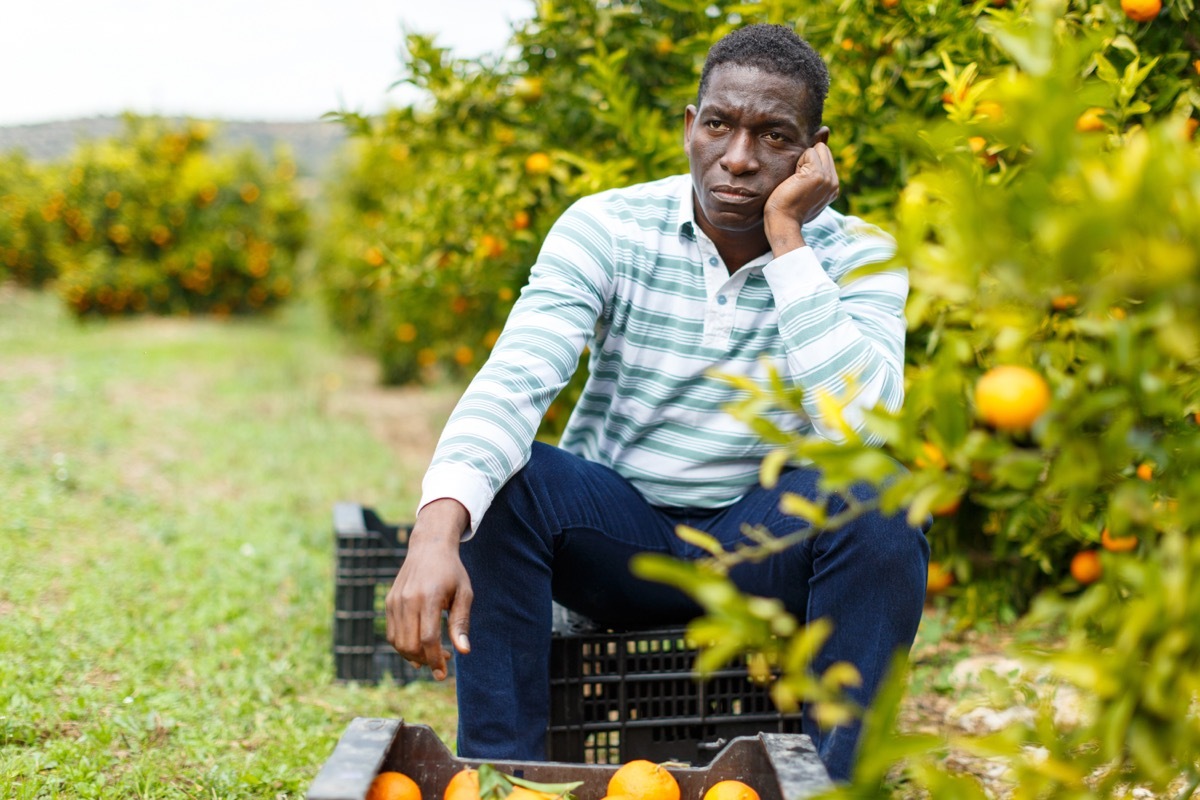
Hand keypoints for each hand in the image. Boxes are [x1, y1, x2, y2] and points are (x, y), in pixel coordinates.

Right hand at [384, 498, 472, 680]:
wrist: (428, 548)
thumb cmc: (452, 572)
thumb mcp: (465, 593)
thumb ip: (461, 622)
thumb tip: (464, 651)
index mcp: (429, 597)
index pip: (428, 638)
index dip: (435, 659)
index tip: (443, 673)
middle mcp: (408, 600)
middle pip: (410, 644)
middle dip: (426, 660)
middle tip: (443, 662)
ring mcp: (395, 601)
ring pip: (398, 642)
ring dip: (414, 656)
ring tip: (432, 655)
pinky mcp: (389, 602)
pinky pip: (392, 633)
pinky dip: (403, 646)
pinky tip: (418, 648)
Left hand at [763, 142, 839, 257]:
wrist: (782, 224)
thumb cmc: (787, 212)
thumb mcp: (806, 196)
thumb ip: (813, 183)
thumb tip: (805, 168)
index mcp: (832, 188)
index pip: (825, 158)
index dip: (809, 164)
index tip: (800, 184)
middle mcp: (834, 183)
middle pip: (823, 150)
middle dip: (808, 159)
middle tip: (797, 180)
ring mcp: (828, 178)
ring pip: (818, 149)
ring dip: (803, 160)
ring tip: (796, 181)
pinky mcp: (818, 175)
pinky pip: (810, 152)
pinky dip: (798, 161)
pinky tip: (794, 179)